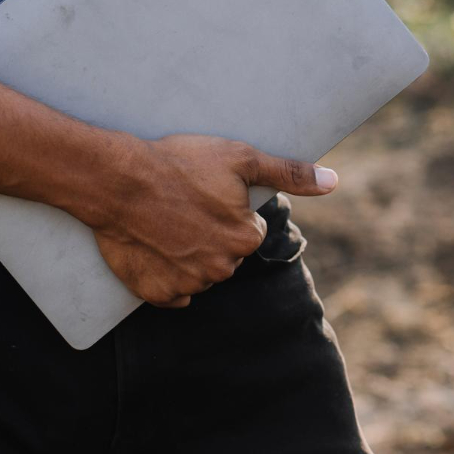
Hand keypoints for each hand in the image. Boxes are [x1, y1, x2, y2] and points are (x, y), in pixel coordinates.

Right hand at [84, 135, 336, 307]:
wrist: (118, 180)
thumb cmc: (180, 163)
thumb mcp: (241, 158)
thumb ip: (290, 173)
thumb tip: (334, 181)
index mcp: (245, 238)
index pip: (249, 230)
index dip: (228, 210)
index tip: (205, 193)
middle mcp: (222, 269)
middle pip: (226, 254)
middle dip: (211, 234)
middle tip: (184, 206)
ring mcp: (188, 284)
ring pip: (201, 273)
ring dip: (189, 254)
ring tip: (165, 222)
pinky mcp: (157, 294)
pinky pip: (173, 290)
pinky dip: (165, 274)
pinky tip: (154, 246)